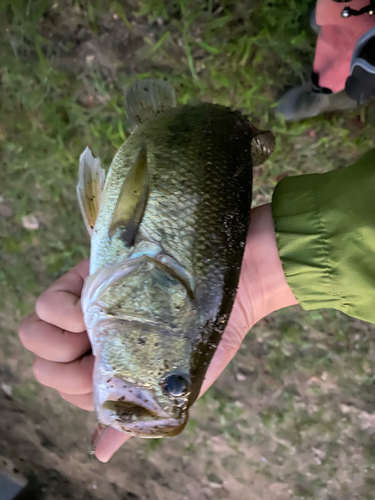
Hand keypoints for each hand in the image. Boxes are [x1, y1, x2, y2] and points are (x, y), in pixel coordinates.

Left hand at [18, 204, 296, 461]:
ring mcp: (85, 309)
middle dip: (64, 370)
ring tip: (86, 335)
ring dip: (54, 344)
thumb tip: (99, 452)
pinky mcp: (87, 280)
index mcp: (107, 369)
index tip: (105, 376)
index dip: (77, 389)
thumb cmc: (206, 344)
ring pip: (34, 334)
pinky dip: (58, 314)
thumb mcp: (173, 388)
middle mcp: (90, 341)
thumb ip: (135, 418)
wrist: (230, 295)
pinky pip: (48, 304)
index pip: (65, 389)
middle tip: (97, 358)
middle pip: (43, 366)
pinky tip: (86, 313)